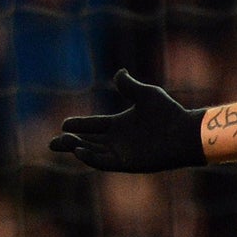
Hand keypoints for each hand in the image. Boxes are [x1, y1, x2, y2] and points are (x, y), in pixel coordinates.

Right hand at [51, 70, 206, 171]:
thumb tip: (119, 73)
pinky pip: (105, 162)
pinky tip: (79, 150)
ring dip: (77, 148)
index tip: (63, 124)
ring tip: (62, 143)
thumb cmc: (168, 113)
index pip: (93, 126)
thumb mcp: (146, 95)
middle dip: (70, 142)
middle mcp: (118, 140)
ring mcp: (122, 152)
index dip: (78, 126)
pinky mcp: (128, 163)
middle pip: (88, 142)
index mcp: (119, 125)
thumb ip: (130, 86)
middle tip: (52, 143)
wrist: (184, 132)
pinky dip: (91, 157)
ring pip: (93, 152)